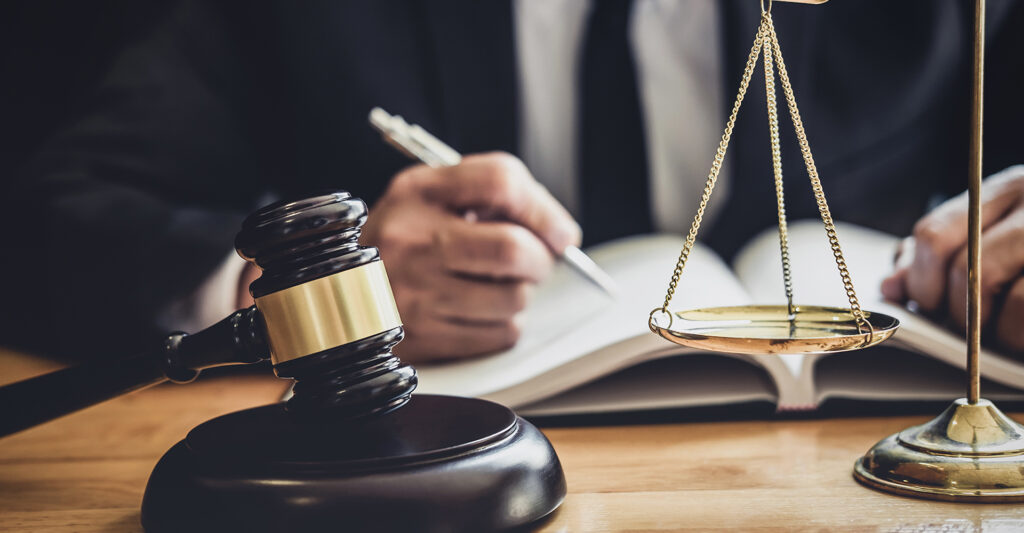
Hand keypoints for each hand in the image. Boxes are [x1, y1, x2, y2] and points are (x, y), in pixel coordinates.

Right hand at [359, 152, 580, 362]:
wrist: (344, 292)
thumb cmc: (406, 240)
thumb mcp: (435, 196)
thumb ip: (495, 196)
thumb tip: (561, 235)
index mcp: (417, 192)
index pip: (500, 181)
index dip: (545, 209)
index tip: (561, 233)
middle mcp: (410, 240)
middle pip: (512, 248)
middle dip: (540, 260)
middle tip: (533, 263)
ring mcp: (413, 293)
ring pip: (513, 298)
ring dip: (519, 295)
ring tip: (492, 286)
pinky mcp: (422, 338)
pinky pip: (499, 334)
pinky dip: (502, 325)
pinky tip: (477, 312)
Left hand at [882, 165, 1023, 350]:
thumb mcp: (999, 232)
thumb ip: (947, 251)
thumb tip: (892, 284)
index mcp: (1011, 188)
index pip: (936, 234)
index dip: (922, 281)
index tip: (926, 306)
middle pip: (969, 271)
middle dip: (961, 316)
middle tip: (969, 334)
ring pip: (1016, 302)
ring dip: (1002, 334)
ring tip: (1006, 339)